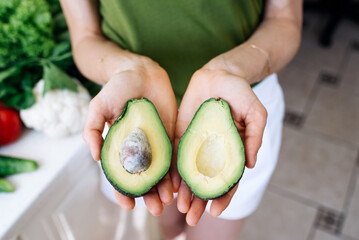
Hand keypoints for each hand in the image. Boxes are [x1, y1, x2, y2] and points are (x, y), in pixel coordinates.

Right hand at [83, 56, 177, 215]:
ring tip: (171, 202)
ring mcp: (156, 143)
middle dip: (150, 195)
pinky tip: (182, 183)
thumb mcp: (98, 106)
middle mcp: (138, 149)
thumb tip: (93, 157)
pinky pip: (175, 155)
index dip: (123, 192)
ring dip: (165, 187)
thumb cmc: (117, 88)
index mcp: (120, 147)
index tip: (129, 205)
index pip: (121, 176)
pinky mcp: (171, 134)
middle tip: (157, 209)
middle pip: (144, 178)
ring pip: (161, 171)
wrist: (141, 72)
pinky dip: (178, 170)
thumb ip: (92, 130)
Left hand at [174, 56, 266, 224]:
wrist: (218, 75)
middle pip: (207, 182)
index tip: (215, 211)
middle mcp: (213, 153)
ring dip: (185, 192)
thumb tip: (251, 165)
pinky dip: (172, 172)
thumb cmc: (240, 93)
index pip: (228, 180)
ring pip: (190, 174)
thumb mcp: (256, 112)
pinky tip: (168, 186)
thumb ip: (255, 137)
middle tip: (192, 217)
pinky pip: (175, 156)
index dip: (223, 196)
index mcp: (232, 152)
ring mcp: (196, 146)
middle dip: (200, 201)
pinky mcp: (181, 136)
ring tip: (179, 208)